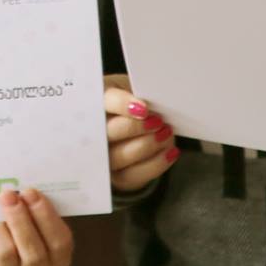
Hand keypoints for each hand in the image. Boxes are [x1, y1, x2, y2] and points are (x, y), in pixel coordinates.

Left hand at [0, 188, 74, 265]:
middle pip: (34, 253)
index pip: (60, 242)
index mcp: (57, 256)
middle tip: (8, 195)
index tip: (30, 192)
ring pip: (7, 253)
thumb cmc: (17, 219)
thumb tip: (23, 183)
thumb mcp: (32, 213)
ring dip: (0, 225)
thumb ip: (35, 204)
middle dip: (20, 220)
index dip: (46, 216)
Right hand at [104, 73, 177, 192]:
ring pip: (122, 155)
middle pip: (109, 132)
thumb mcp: (132, 89)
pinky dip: (156, 164)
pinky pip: (135, 175)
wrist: (132, 124)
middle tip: (158, 121)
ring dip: (148, 145)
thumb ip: (137, 92)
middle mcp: (94, 133)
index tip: (143, 109)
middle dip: (136, 128)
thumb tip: (151, 101)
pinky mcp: (118, 177)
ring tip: (166, 133)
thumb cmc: (131, 103)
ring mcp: (105, 158)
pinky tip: (170, 151)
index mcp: (97, 102)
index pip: (104, 103)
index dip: (122, 105)